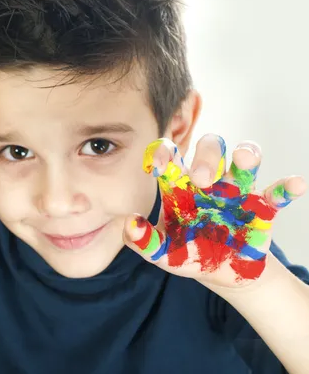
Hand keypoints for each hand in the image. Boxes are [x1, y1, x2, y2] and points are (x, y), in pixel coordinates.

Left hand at [123, 134, 306, 287]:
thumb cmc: (187, 253)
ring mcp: (236, 192)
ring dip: (246, 156)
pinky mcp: (262, 208)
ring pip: (244, 161)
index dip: (163, 153)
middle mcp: (209, 181)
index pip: (170, 156)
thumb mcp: (162, 251)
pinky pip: (276, 193)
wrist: (220, 274)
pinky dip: (286, 187)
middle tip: (200, 179)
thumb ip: (142, 240)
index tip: (158, 164)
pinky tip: (294, 184)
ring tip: (244, 159)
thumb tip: (130, 224)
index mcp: (180, 186)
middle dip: (206, 156)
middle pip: (210, 149)